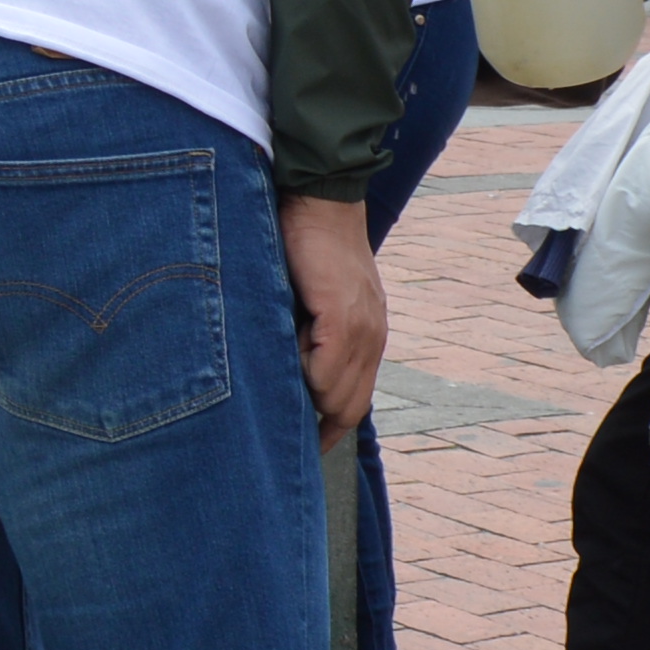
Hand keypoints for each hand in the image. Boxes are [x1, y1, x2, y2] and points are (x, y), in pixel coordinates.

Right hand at [280, 196, 385, 434]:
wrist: (321, 202)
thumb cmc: (311, 247)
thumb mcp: (321, 300)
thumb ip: (316, 335)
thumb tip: (292, 375)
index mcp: (370, 336)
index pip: (356, 401)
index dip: (332, 429)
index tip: (307, 446)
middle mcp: (373, 338)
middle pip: (349, 407)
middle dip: (316, 423)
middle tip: (280, 425)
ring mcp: (361, 329)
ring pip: (334, 394)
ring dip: (303, 392)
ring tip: (276, 364)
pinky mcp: (342, 317)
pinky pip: (322, 370)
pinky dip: (301, 370)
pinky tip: (284, 347)